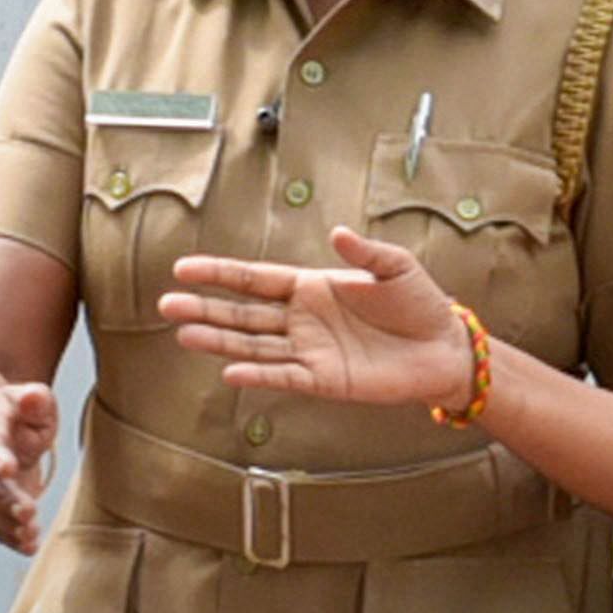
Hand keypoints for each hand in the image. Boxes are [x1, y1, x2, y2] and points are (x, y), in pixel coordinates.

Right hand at [0, 379, 60, 553]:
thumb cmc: (13, 415)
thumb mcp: (25, 399)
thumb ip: (33, 399)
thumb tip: (34, 395)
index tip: (7, 467)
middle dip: (4, 498)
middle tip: (27, 512)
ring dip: (8, 523)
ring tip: (29, 535)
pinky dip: (10, 537)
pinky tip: (28, 547)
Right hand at [160, 229, 469, 407]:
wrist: (445, 349)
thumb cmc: (420, 304)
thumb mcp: (396, 267)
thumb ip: (365, 252)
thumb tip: (338, 232)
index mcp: (310, 287)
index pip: (255, 279)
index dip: (220, 274)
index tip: (183, 269)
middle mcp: (301, 320)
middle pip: (243, 314)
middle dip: (206, 309)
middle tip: (167, 305)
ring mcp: (309, 351)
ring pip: (254, 346)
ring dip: (219, 342)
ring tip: (184, 335)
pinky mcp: (324, 380)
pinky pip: (284, 376)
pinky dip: (258, 375)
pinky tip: (230, 371)